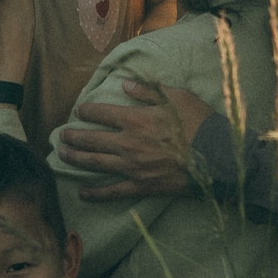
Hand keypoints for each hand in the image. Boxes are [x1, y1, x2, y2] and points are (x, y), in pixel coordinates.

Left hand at [55, 80, 213, 200]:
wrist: (217, 157)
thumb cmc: (199, 123)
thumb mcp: (177, 97)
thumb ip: (148, 90)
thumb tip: (125, 84)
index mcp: (135, 119)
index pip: (101, 113)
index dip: (87, 111)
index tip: (80, 111)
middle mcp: (128, 143)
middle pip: (92, 139)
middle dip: (73, 136)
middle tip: (61, 136)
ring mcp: (132, 167)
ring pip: (96, 163)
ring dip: (76, 159)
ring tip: (62, 155)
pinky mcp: (141, 186)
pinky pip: (113, 191)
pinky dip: (96, 193)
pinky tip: (82, 193)